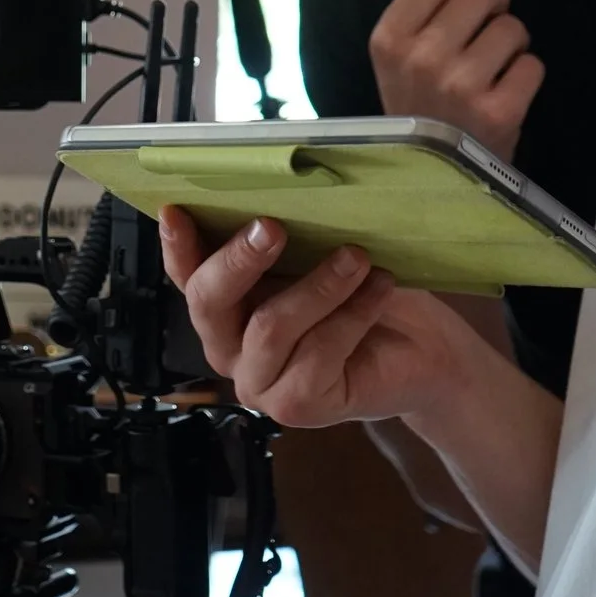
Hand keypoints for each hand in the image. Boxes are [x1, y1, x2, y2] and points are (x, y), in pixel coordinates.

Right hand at [159, 207, 477, 428]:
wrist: (418, 349)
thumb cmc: (362, 290)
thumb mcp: (321, 253)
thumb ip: (292, 236)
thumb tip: (278, 190)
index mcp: (226, 301)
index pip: (188, 274)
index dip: (177, 245)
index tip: (177, 211)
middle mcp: (229, 344)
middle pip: (209, 302)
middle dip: (238, 260)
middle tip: (272, 228)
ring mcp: (259, 381)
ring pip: (270, 326)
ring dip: (318, 285)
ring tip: (357, 257)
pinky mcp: (296, 407)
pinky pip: (317, 353)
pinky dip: (352, 314)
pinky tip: (380, 287)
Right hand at [367, 0, 543, 160]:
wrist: (431, 183)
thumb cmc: (420, 106)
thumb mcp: (402, 52)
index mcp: (388, 35)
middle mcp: (419, 57)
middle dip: (492, 8)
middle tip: (481, 38)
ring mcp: (460, 86)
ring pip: (513, 26)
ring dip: (511, 45)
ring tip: (491, 71)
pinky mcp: (499, 113)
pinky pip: (532, 64)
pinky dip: (525, 77)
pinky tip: (504, 95)